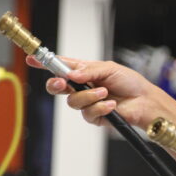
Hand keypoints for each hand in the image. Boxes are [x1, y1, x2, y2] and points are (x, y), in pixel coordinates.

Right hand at [25, 55, 159, 128]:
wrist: (144, 101)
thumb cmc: (130, 82)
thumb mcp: (109, 68)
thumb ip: (89, 71)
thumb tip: (71, 74)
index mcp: (84, 72)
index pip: (60, 66)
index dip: (45, 63)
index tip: (32, 58)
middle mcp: (82, 87)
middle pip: (57, 87)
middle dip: (56, 84)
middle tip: (63, 82)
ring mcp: (86, 102)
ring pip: (73, 101)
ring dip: (90, 96)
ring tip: (105, 92)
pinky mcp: (93, 116)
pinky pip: (88, 113)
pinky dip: (100, 107)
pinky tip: (111, 104)